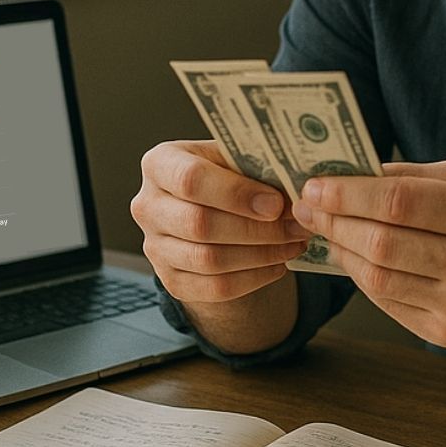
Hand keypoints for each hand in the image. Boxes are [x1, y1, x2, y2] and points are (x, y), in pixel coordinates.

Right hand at [131, 140, 309, 304]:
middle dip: (256, 229)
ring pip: (208, 260)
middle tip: (297, 225)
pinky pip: (213, 288)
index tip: (276, 203)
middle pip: (200, 225)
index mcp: (160, 164)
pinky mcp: (170, 280)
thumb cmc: (222, 174)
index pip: (190, 180)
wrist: (206, 206)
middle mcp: (148, 206)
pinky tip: (277, 264)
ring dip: (260, 255)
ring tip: (294, 243)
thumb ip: (254, 166)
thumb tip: (296, 189)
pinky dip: (252, 279)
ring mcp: (154, 247)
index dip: (235, 194)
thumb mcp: (232, 158)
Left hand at [291, 158, 445, 350]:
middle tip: (304, 205)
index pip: (400, 202)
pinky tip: (351, 256)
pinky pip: (390, 303)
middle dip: (334, 221)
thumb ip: (415, 174)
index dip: (349, 194)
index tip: (313, 185)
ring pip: (380, 278)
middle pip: (383, 243)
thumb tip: (353, 171)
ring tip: (322, 229)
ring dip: (341, 250)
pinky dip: (363, 277)